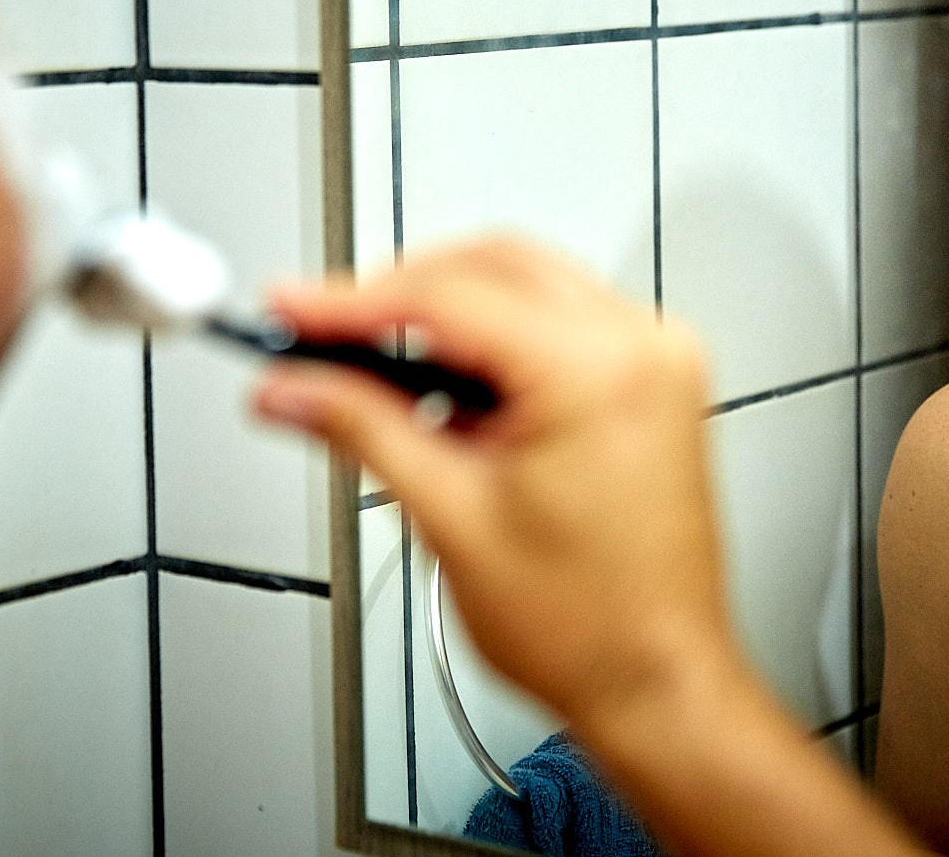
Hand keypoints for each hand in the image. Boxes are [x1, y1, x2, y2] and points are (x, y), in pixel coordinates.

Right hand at [250, 239, 742, 730]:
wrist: (657, 682)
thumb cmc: (587, 627)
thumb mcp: (449, 517)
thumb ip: (361, 429)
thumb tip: (295, 387)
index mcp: (597, 370)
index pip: (448, 297)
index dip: (351, 301)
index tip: (290, 309)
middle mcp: (642, 346)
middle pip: (491, 266)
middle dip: (396, 295)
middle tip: (318, 332)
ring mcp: (658, 359)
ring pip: (527, 283)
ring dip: (447, 313)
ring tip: (372, 370)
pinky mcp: (655, 380)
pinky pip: (562, 322)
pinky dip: (498, 339)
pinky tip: (448, 387)